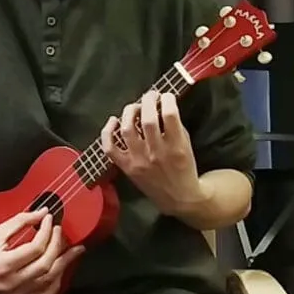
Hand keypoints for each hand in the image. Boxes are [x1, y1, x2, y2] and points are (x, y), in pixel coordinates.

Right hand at [0, 210, 83, 293]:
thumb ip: (19, 222)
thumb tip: (42, 213)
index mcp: (3, 264)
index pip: (34, 248)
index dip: (46, 231)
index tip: (49, 219)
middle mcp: (11, 283)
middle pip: (45, 265)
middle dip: (58, 245)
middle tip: (60, 231)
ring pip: (48, 282)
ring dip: (64, 264)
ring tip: (75, 250)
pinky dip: (56, 283)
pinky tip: (62, 270)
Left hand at [100, 91, 202, 213]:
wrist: (179, 197)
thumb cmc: (184, 167)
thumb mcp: (186, 144)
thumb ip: (174, 126)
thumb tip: (160, 104)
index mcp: (176, 146)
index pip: (169, 114)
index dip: (166, 99)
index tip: (165, 96)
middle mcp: (156, 153)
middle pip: (148, 119)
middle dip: (147, 101)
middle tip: (149, 96)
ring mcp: (139, 161)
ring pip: (127, 129)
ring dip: (129, 112)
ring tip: (134, 107)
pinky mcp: (127, 168)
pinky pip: (110, 148)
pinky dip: (107, 132)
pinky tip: (113, 121)